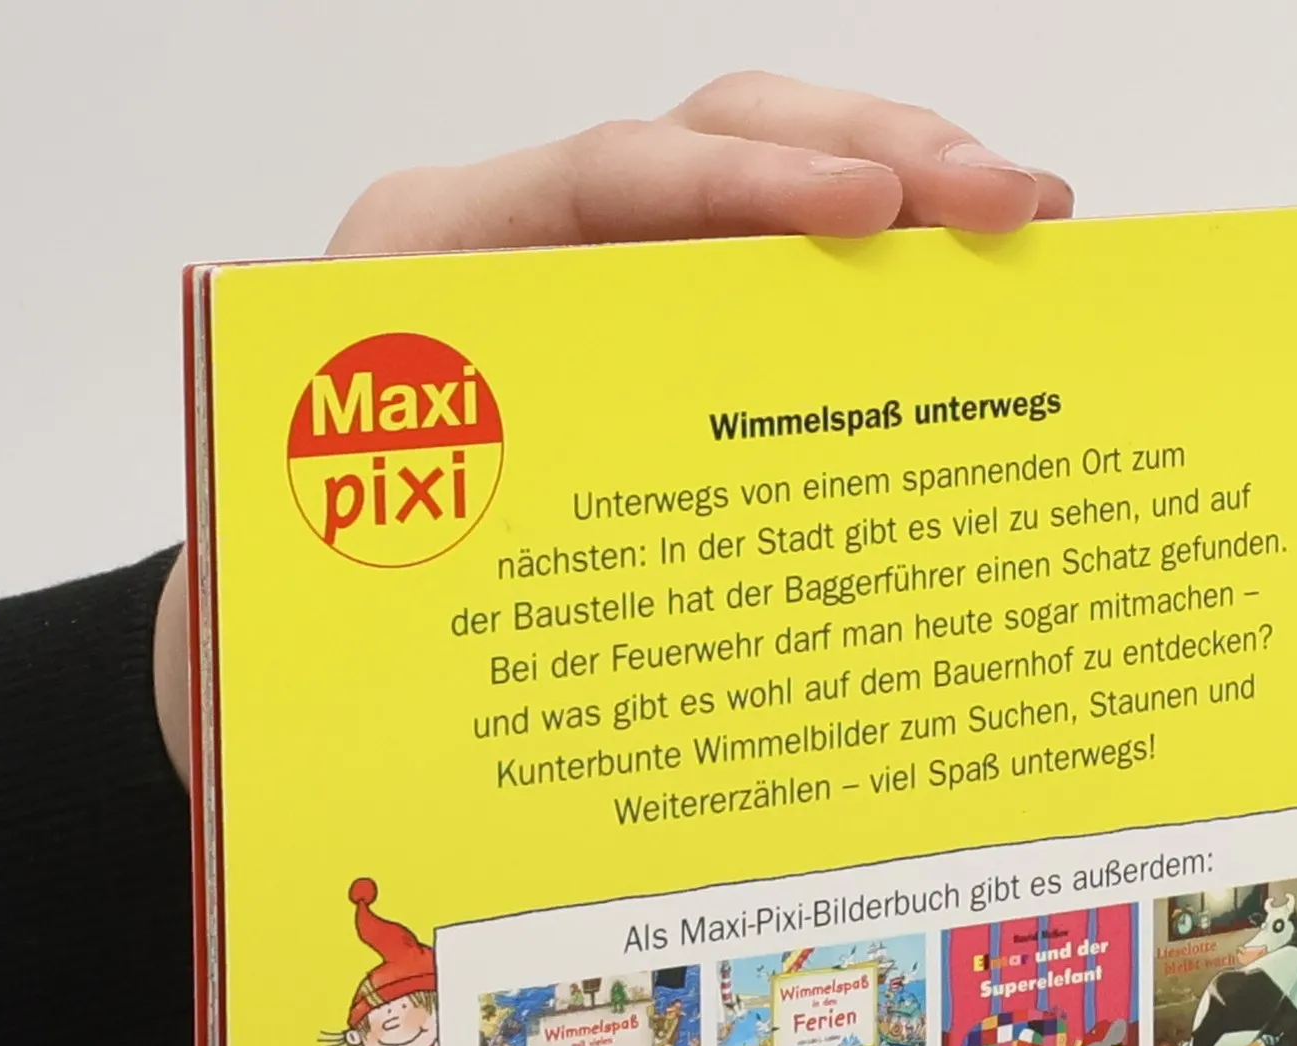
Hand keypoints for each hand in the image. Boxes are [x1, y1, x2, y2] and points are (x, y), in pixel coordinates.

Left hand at [153, 74, 1072, 783]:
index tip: (872, 216)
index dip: (746, 183)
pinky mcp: (658, 366)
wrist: (266, 646)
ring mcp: (603, 306)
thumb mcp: (299, 572)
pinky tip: (967, 320)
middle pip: (716, 148)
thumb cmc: (278, 614)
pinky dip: (875, 305)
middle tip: (1010, 206)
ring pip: (767, 212)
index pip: (608, 178)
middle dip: (875, 156)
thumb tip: (500, 595)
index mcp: (426, 268)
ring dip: (905, 211)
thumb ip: (380, 544)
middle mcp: (523, 260)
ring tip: (1030, 236)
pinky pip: (775, 308)